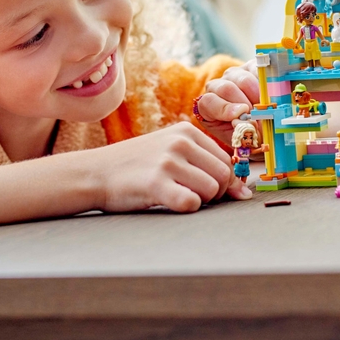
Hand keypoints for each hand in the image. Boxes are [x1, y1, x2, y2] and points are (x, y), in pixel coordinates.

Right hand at [85, 122, 249, 211]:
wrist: (94, 172)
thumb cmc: (137, 166)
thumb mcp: (171, 152)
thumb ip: (205, 164)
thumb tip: (245, 192)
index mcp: (187, 131)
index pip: (227, 160)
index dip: (224, 181)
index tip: (207, 188)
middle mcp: (180, 142)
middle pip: (224, 176)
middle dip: (215, 193)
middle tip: (193, 196)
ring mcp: (167, 162)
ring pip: (211, 190)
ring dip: (201, 201)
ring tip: (179, 196)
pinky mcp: (155, 183)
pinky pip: (191, 203)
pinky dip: (186, 208)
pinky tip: (171, 202)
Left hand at [195, 61, 261, 144]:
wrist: (262, 126)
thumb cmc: (249, 134)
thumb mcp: (243, 139)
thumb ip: (241, 133)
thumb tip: (247, 122)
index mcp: (209, 106)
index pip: (208, 102)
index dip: (223, 109)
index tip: (239, 115)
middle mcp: (217, 87)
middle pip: (226, 89)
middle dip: (245, 104)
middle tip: (260, 116)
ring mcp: (233, 75)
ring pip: (243, 80)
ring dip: (258, 96)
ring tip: (268, 108)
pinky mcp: (250, 66)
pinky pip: (258, 71)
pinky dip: (268, 84)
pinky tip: (273, 95)